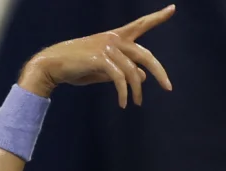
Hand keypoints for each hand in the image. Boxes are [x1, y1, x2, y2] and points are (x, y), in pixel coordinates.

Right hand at [18, 5, 174, 107]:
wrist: (52, 65)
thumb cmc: (77, 67)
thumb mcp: (104, 69)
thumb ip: (124, 70)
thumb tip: (143, 77)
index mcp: (116, 36)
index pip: (141, 24)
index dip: (158, 17)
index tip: (173, 8)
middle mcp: (114, 38)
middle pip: (146, 55)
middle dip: (160, 72)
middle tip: (169, 88)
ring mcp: (108, 47)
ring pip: (133, 72)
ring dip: (136, 91)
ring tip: (136, 103)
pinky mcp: (101, 59)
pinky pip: (120, 79)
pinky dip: (123, 94)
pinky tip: (123, 104)